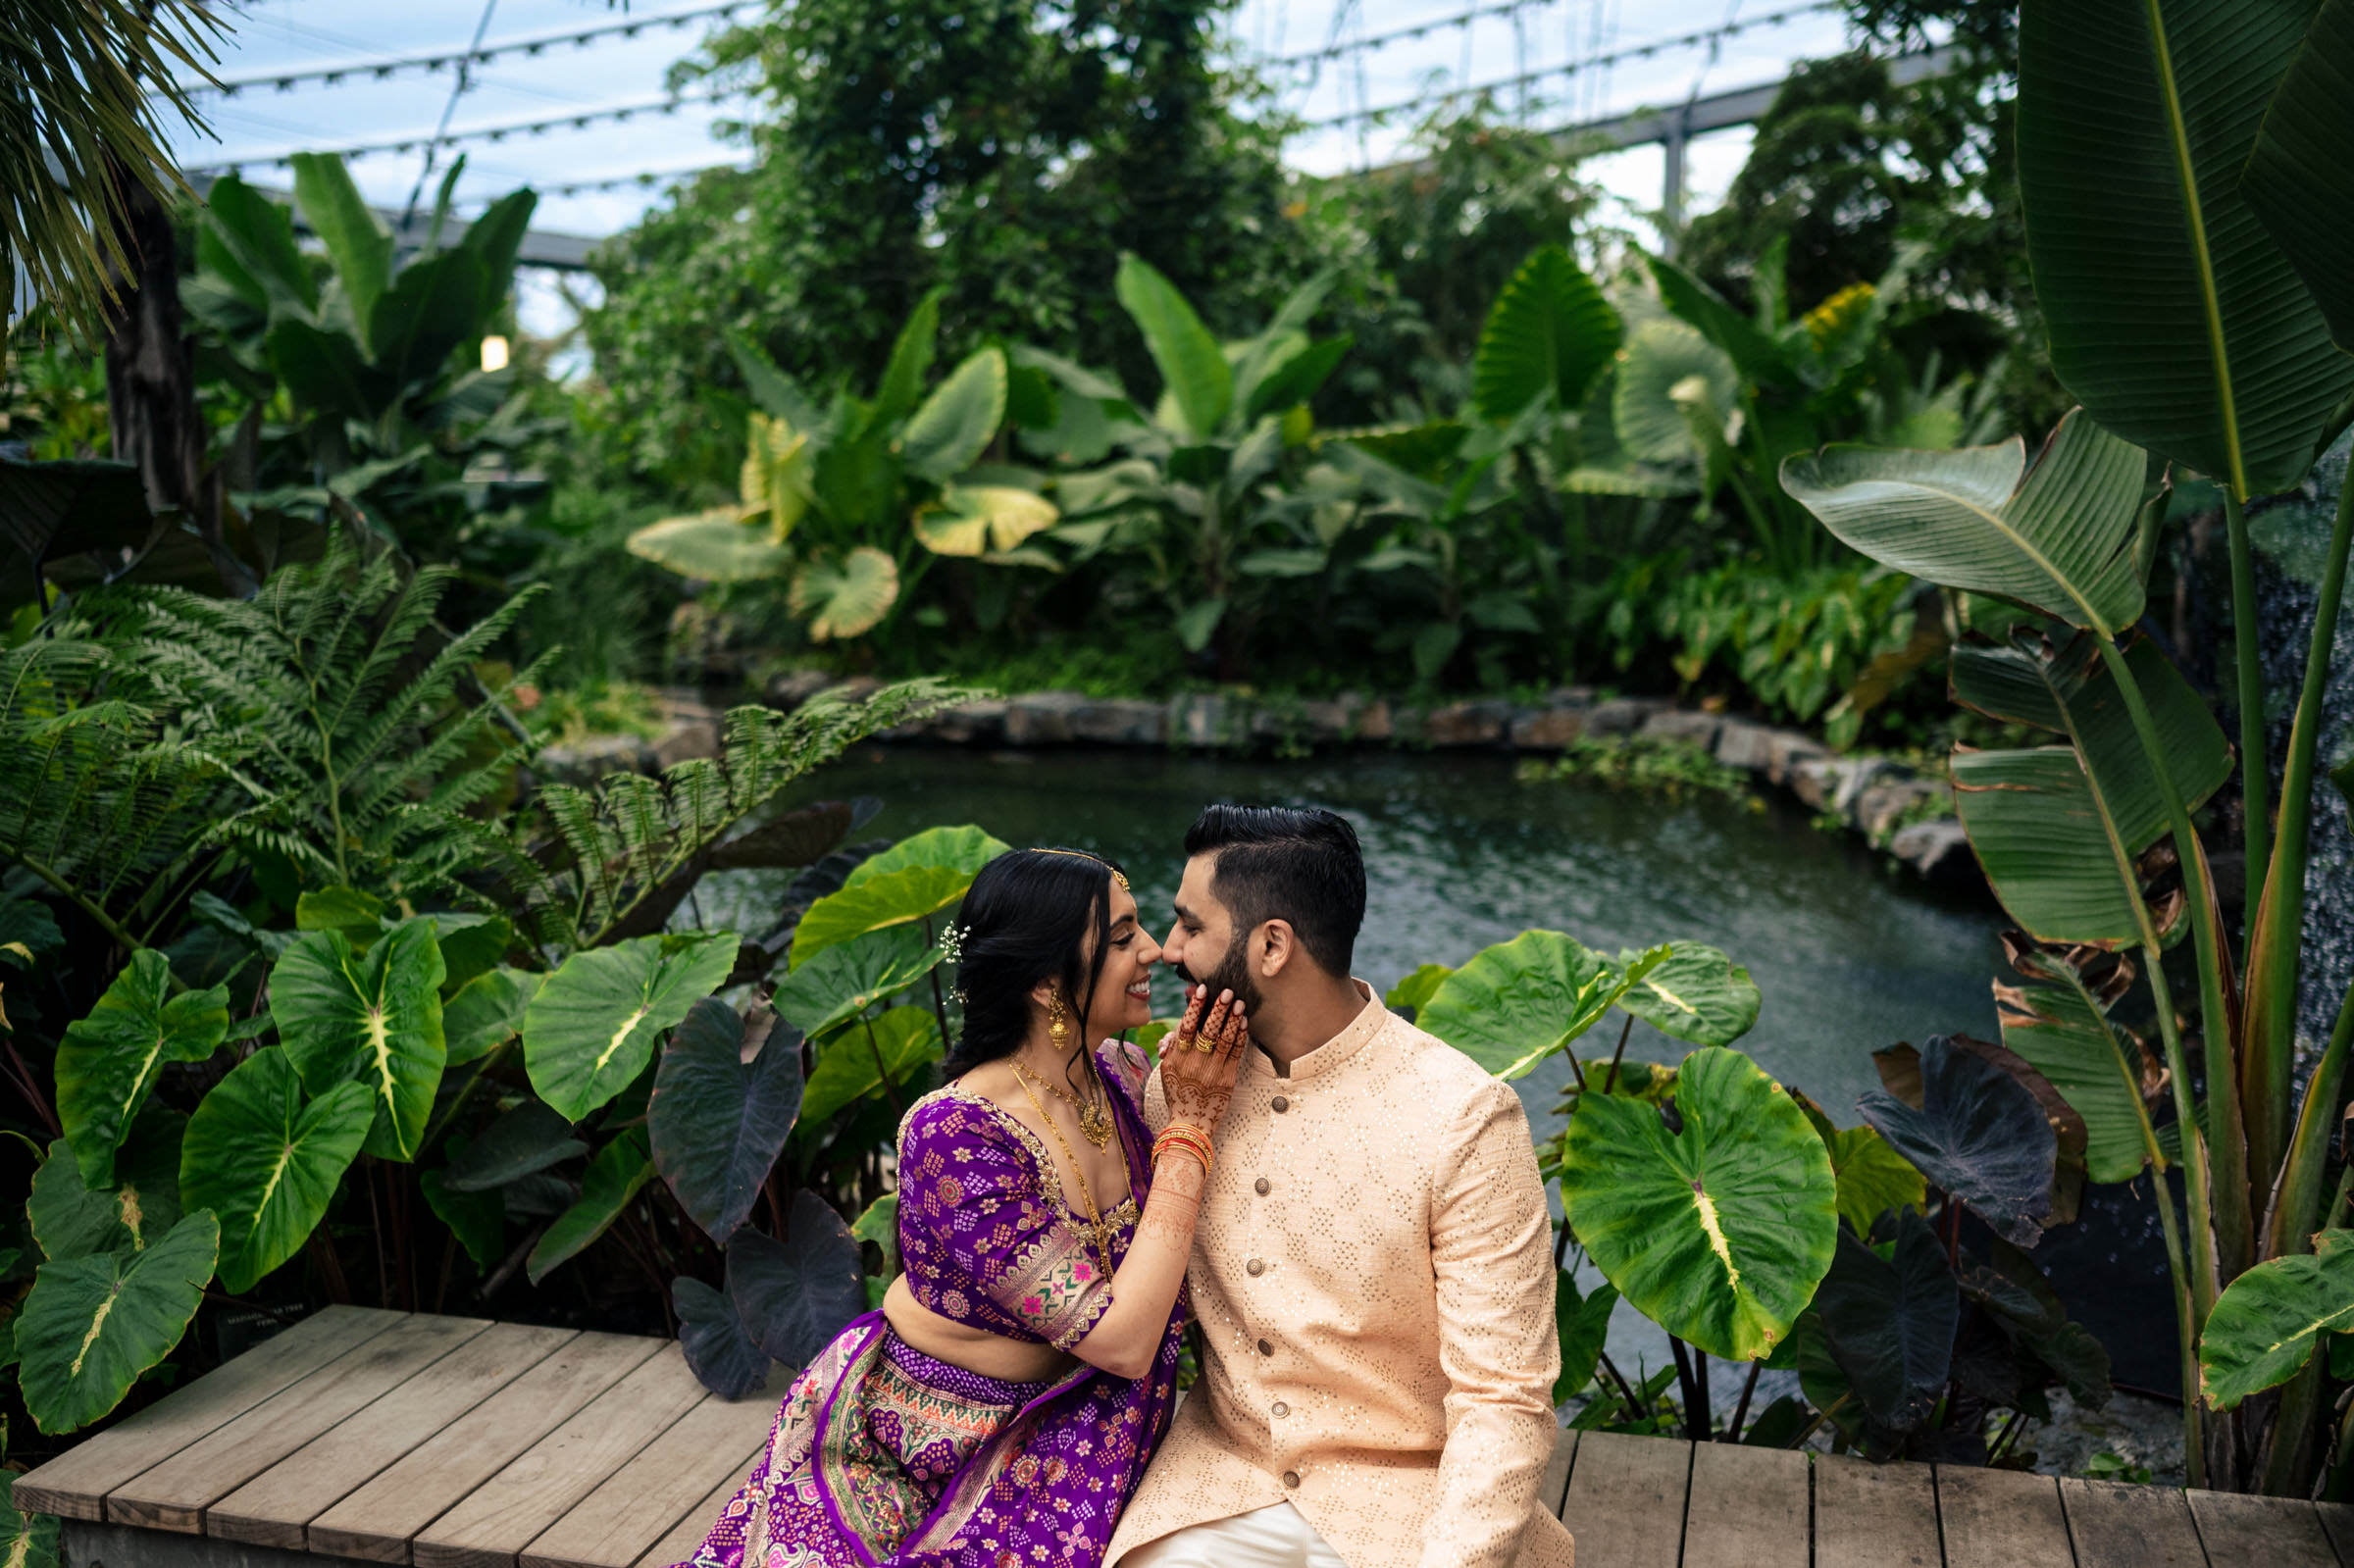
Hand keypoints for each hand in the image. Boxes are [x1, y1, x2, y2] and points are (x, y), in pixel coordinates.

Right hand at [1161, 984, 1245, 1132]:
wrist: (1190, 1123)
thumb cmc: (1177, 1094)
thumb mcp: (1167, 1071)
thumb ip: (1171, 1048)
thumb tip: (1175, 1030)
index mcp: (1177, 1059)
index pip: (1185, 1027)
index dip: (1194, 1007)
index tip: (1202, 990)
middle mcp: (1194, 1063)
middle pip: (1207, 1030)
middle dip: (1218, 1008)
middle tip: (1226, 991)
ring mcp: (1212, 1071)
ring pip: (1225, 1039)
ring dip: (1233, 1019)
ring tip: (1239, 1002)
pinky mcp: (1227, 1079)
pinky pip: (1236, 1053)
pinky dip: (1240, 1036)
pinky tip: (1244, 1023)